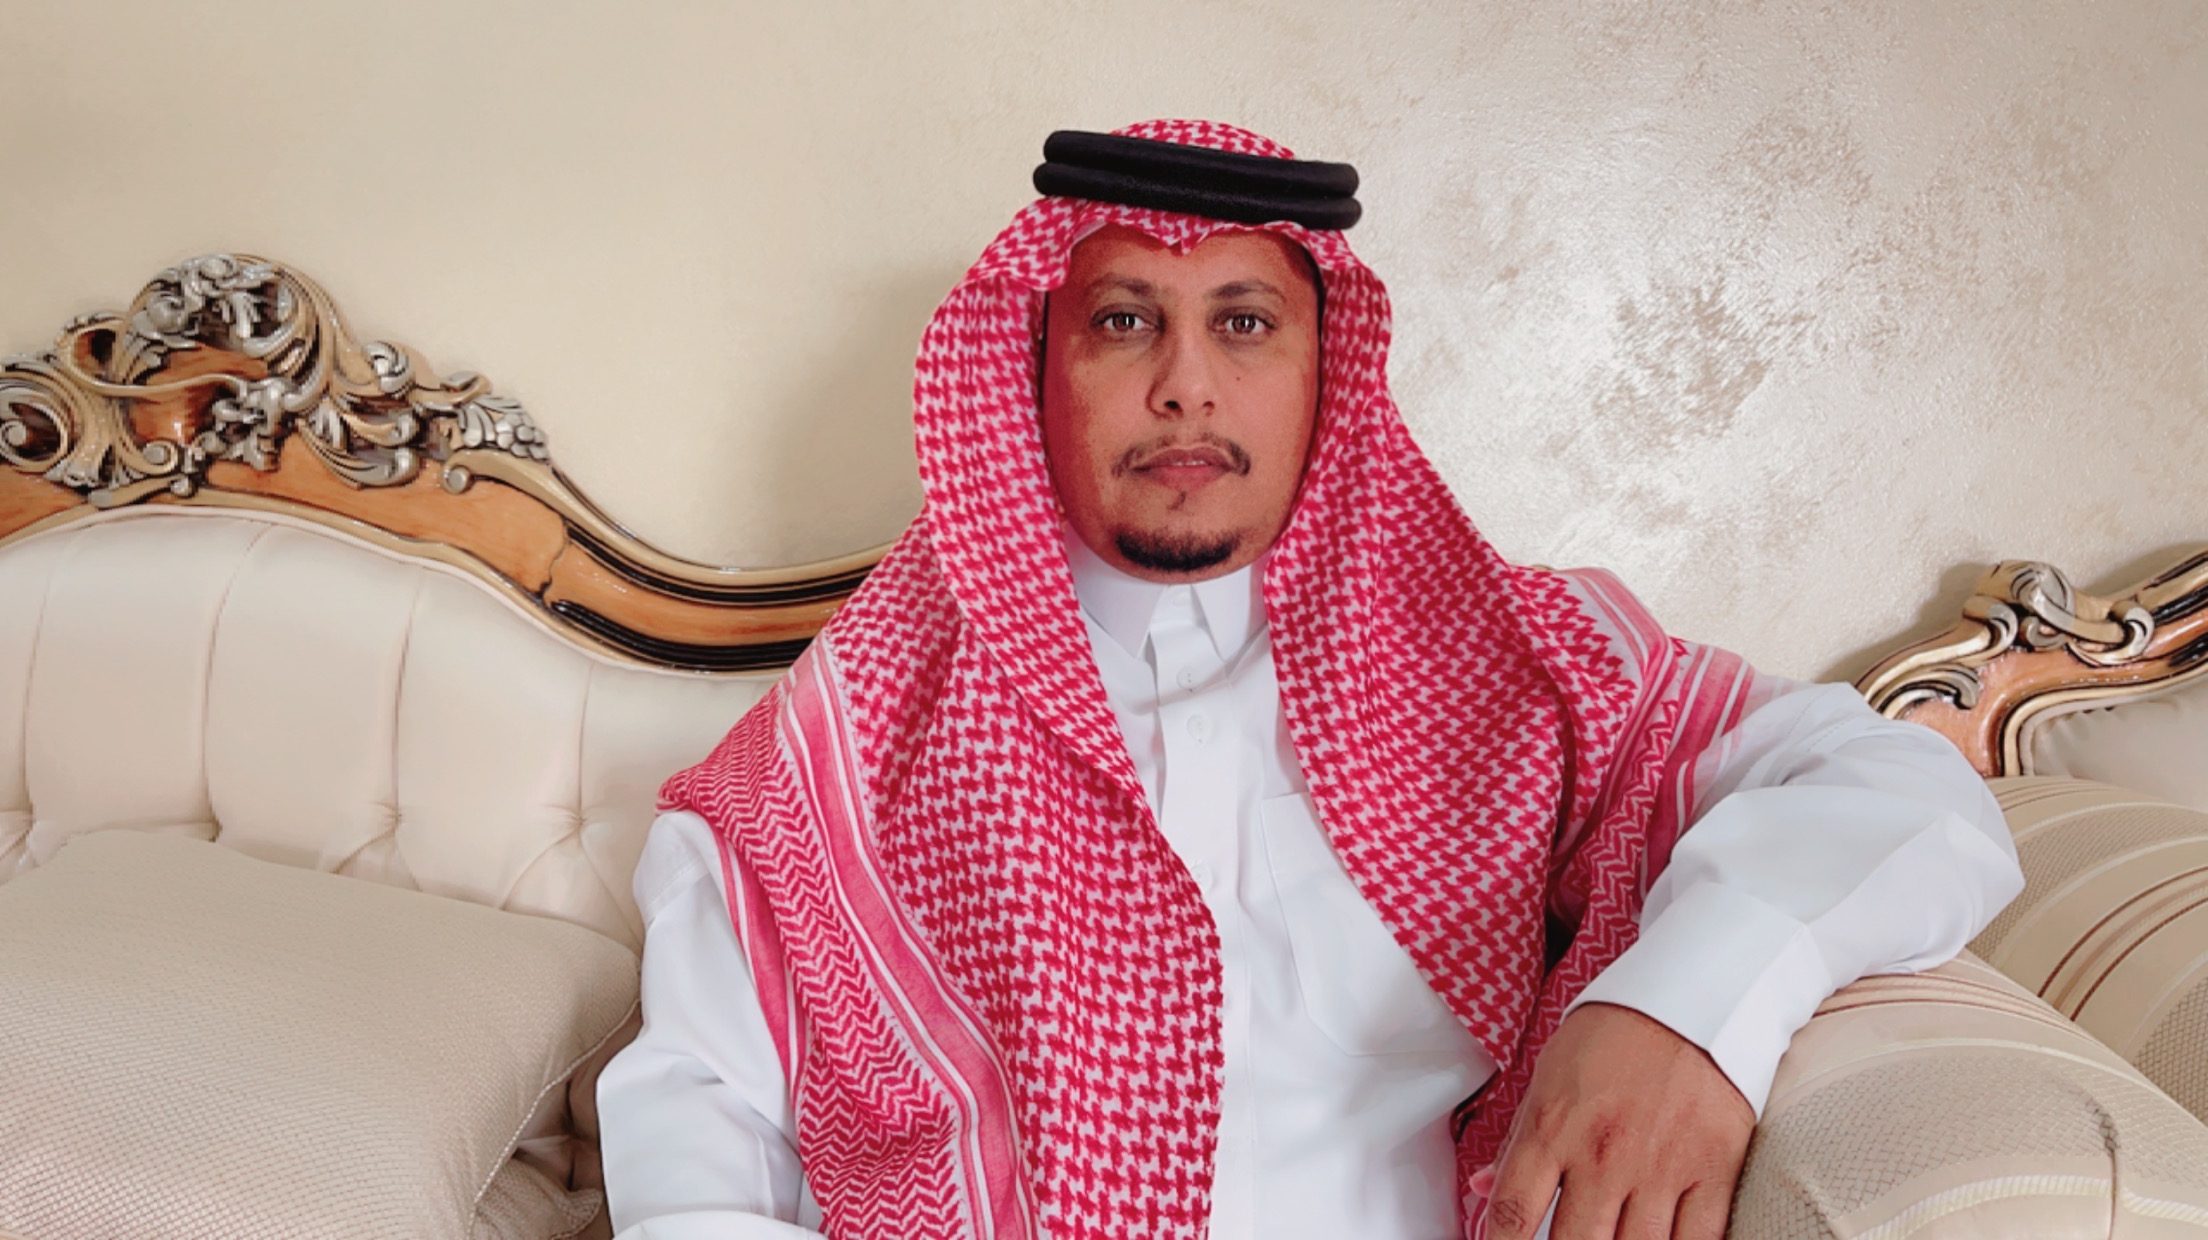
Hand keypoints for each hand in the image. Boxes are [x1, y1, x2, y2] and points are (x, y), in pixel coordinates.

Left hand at [1479, 1003, 1752, 1239]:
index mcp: (1552, 1129)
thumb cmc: (1613, 1036)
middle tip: (1573, 1239)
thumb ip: (1518, 1142)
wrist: (1690, 998)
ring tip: (1611, 1238)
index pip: (1513, 1215)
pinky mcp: (1714, 1169)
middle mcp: (1603, 1154)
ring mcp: (1661, 1166)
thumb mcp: (1548, 1078)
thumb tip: (1481, 1189)